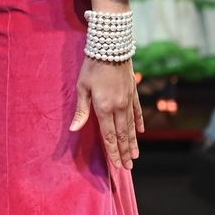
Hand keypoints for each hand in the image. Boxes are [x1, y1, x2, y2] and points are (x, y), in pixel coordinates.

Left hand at [70, 49, 143, 169]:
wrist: (112, 47)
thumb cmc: (92, 67)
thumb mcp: (82, 87)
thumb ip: (81, 110)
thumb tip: (74, 129)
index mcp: (104, 108)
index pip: (109, 135)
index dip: (113, 151)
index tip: (117, 164)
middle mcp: (119, 107)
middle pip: (123, 135)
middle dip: (125, 152)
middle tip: (128, 167)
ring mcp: (128, 100)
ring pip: (132, 126)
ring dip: (134, 142)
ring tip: (136, 156)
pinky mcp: (134, 92)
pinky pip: (137, 112)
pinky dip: (139, 123)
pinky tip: (141, 132)